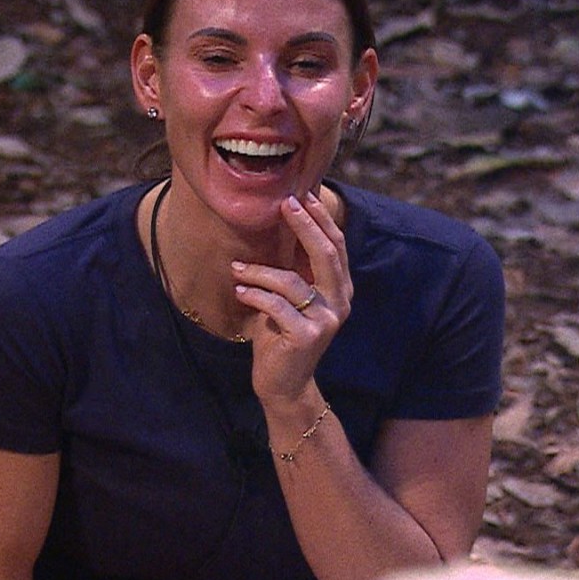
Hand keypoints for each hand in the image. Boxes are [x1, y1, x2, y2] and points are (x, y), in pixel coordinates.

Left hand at [233, 191, 351, 404]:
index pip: (335, 246)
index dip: (320, 219)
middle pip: (326, 254)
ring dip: (260, 271)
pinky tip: (240, 290)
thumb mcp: (290, 296)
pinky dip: (255, 294)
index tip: (300, 195)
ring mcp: (326, 321)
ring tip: (238, 268)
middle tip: (284, 204)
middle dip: (305, 225)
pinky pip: (276, 305)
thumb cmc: (282, 334)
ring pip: (292, 281)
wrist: (284, 384)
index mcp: (340, 289)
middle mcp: (340, 302)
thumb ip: (296, 267)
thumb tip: (287, 221)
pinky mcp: (306, 336)